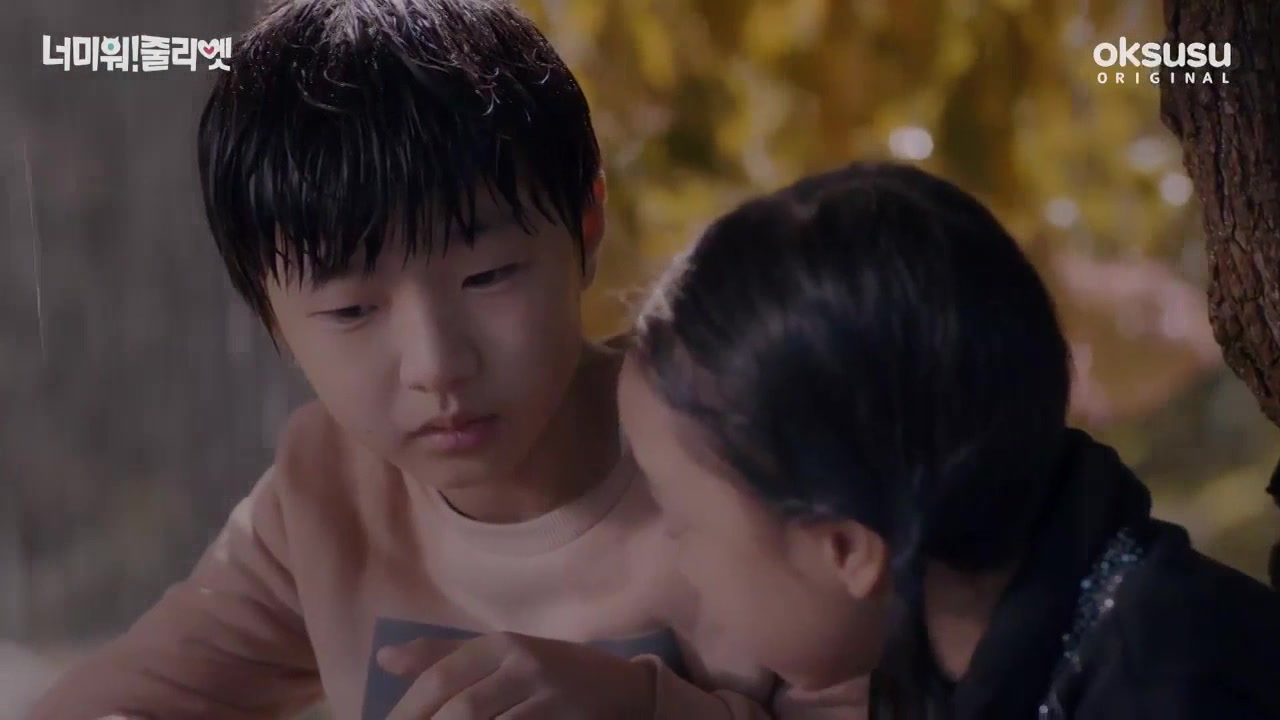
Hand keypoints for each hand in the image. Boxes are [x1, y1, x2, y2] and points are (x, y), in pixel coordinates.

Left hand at [378, 632, 653, 719]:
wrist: (621, 688)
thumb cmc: (550, 671)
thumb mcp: (503, 655)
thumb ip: (445, 656)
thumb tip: (384, 660)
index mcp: (501, 643)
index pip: (441, 676)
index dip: (407, 709)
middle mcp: (523, 663)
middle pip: (461, 709)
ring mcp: (546, 695)